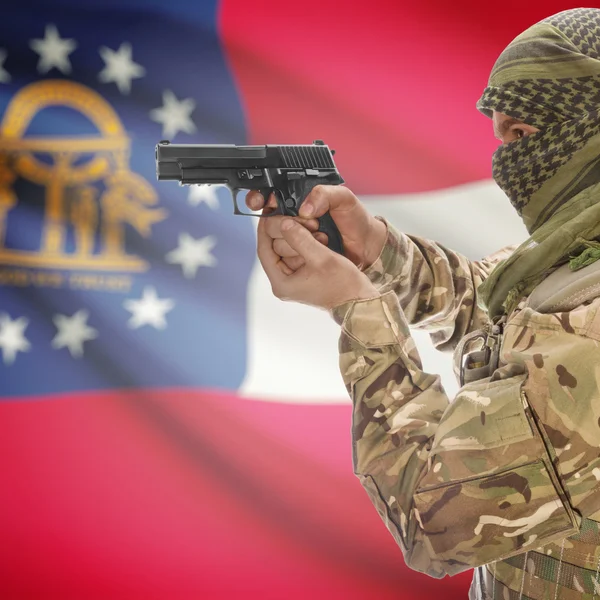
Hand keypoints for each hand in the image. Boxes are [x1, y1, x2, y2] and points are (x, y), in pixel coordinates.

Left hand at [257, 216, 378, 309]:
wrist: (358, 300)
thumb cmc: (343, 284)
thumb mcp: (321, 258)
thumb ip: (300, 239)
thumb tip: (283, 223)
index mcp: (281, 283)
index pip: (264, 250)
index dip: (265, 229)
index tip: (269, 212)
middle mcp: (283, 283)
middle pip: (274, 249)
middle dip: (284, 230)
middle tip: (295, 216)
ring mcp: (293, 280)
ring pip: (285, 249)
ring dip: (296, 234)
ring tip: (309, 224)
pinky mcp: (302, 276)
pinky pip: (297, 253)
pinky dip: (303, 242)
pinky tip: (313, 233)